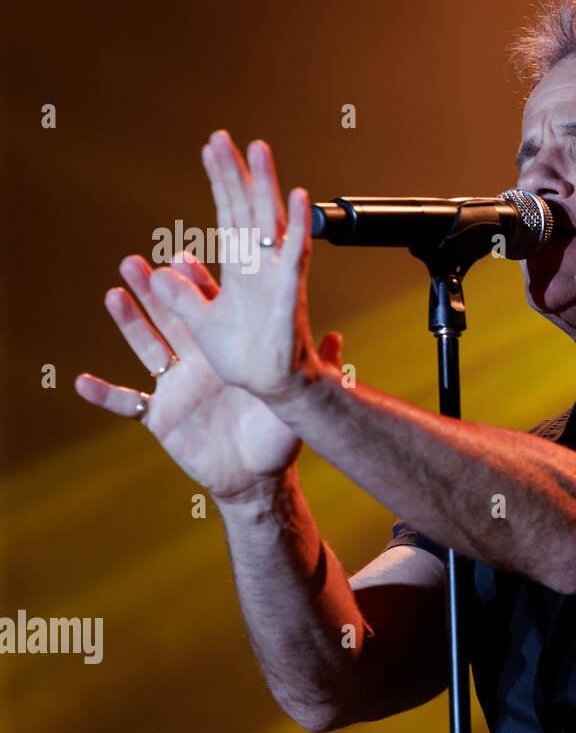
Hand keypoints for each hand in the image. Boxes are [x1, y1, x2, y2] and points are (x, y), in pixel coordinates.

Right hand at [75, 252, 344, 502]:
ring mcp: (177, 387)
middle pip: (171, 318)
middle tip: (133, 261)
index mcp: (228, 352)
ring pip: (146, 348)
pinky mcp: (161, 417)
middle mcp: (198, 361)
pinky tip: (80, 382)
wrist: (257, 476)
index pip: (210, 309)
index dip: (195, 284)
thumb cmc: (278, 434)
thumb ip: (315, 367)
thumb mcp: (297, 398)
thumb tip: (338, 339)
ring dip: (128, 324)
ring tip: (112, 294)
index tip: (182, 255)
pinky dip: (105, 394)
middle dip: (152, 290)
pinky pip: (128, 404)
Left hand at [149, 130, 323, 405]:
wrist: (269, 390)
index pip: (228, 216)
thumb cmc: (243, 360)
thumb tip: (163, 271)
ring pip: (270, 221)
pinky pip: (296, 254)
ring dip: (266, 185)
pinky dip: (297, 226)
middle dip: (236, 173)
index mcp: (239, 271)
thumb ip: (184, 297)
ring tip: (259, 148)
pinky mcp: (290, 294)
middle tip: (224, 136)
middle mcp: (260, 266)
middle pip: (246, 209)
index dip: (220, 183)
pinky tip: (298, 198)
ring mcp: (277, 276)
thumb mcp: (201, 324)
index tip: (212, 149)